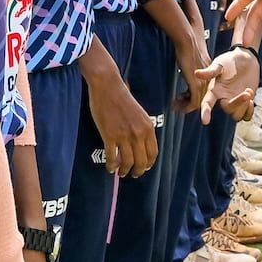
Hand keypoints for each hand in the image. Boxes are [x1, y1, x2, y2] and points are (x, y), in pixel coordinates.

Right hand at [83, 58, 157, 177]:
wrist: (108, 86)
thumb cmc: (122, 98)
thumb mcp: (139, 114)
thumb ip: (142, 129)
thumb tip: (140, 145)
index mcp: (148, 128)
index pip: (153, 153)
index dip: (149, 164)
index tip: (144, 168)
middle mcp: (138, 134)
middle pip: (141, 162)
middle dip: (137, 171)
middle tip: (132, 174)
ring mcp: (124, 136)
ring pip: (127, 162)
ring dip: (123, 171)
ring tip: (120, 173)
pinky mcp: (109, 136)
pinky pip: (112, 157)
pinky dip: (111, 165)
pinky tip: (109, 167)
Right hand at [170, 34, 213, 113]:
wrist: (188, 41)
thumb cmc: (187, 47)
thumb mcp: (192, 60)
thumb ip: (191, 67)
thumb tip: (185, 69)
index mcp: (209, 74)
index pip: (203, 90)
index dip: (191, 95)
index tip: (181, 96)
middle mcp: (209, 80)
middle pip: (200, 98)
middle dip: (187, 103)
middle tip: (176, 104)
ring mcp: (203, 83)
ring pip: (197, 102)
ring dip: (185, 106)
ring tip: (175, 105)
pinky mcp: (196, 85)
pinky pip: (193, 102)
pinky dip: (185, 106)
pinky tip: (176, 104)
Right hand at [199, 47, 260, 123]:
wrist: (246, 58)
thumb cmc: (230, 60)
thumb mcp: (220, 64)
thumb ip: (210, 71)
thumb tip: (196, 73)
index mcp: (214, 90)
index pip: (207, 103)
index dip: (205, 112)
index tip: (205, 121)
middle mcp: (223, 98)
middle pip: (228, 109)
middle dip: (237, 103)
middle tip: (247, 92)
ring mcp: (234, 101)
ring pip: (236, 115)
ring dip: (244, 107)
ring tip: (248, 92)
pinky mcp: (245, 103)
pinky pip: (246, 116)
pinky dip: (249, 112)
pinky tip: (251, 101)